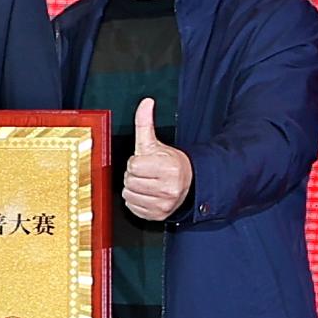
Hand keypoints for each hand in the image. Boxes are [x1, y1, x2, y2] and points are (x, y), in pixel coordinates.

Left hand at [120, 98, 190, 222]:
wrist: (189, 183)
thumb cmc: (170, 163)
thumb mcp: (155, 142)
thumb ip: (146, 122)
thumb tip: (146, 102)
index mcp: (168, 168)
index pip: (133, 165)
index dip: (136, 162)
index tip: (146, 162)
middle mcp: (168, 189)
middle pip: (129, 181)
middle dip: (134, 175)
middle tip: (146, 173)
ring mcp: (163, 204)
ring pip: (129, 195)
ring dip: (133, 188)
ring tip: (146, 183)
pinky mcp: (158, 215)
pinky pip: (132, 207)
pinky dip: (135, 201)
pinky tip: (146, 194)